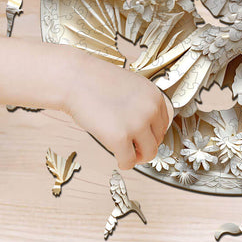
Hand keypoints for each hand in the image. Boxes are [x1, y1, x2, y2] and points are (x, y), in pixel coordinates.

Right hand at [63, 53, 171, 169]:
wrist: (77, 79)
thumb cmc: (98, 82)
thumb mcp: (133, 87)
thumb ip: (143, 105)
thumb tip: (147, 129)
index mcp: (155, 96)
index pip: (164, 124)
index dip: (151, 133)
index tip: (142, 136)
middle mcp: (151, 109)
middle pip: (158, 139)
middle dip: (144, 144)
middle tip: (131, 145)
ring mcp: (137, 124)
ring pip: (149, 153)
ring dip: (137, 156)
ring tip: (125, 151)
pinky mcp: (120, 138)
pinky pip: (129, 161)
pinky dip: (124, 162)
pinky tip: (117, 157)